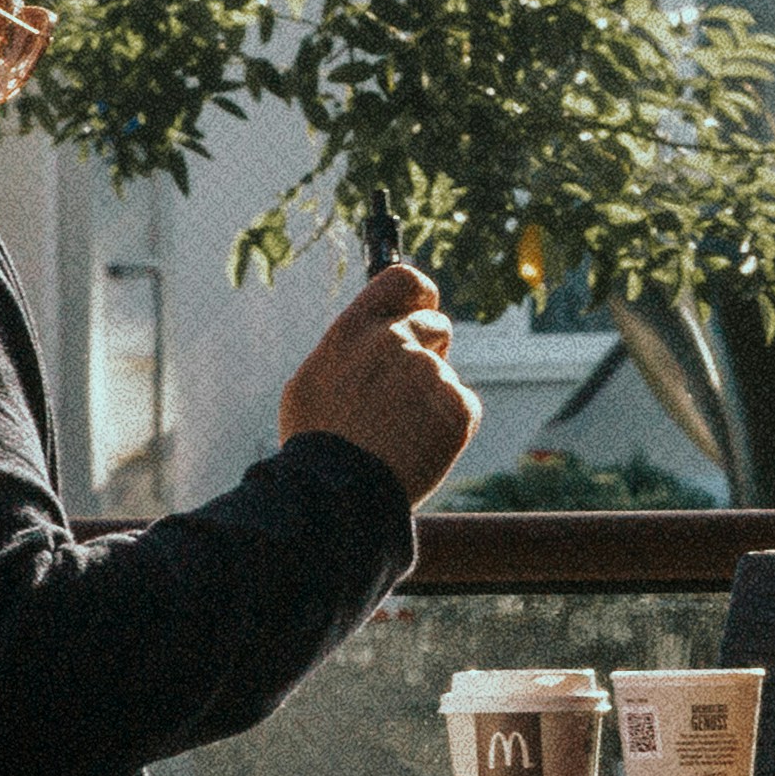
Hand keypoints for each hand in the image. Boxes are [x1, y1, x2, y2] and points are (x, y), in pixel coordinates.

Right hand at [282, 261, 478, 503]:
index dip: (419, 293)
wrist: (338, 495)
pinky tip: (418, 451)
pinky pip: (462, 407)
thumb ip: (348, 351)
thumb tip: (368, 337)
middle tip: (406, 394)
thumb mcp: (312, 383)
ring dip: (431, 398)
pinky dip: (449, 428)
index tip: (422, 306)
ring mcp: (429, 373)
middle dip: (429, 350)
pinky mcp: (458, 406)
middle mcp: (394, 341)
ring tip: (399, 436)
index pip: (403, 280)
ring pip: (444, 375)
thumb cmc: (316, 447)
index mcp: (354, 330)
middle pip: (435, 324)